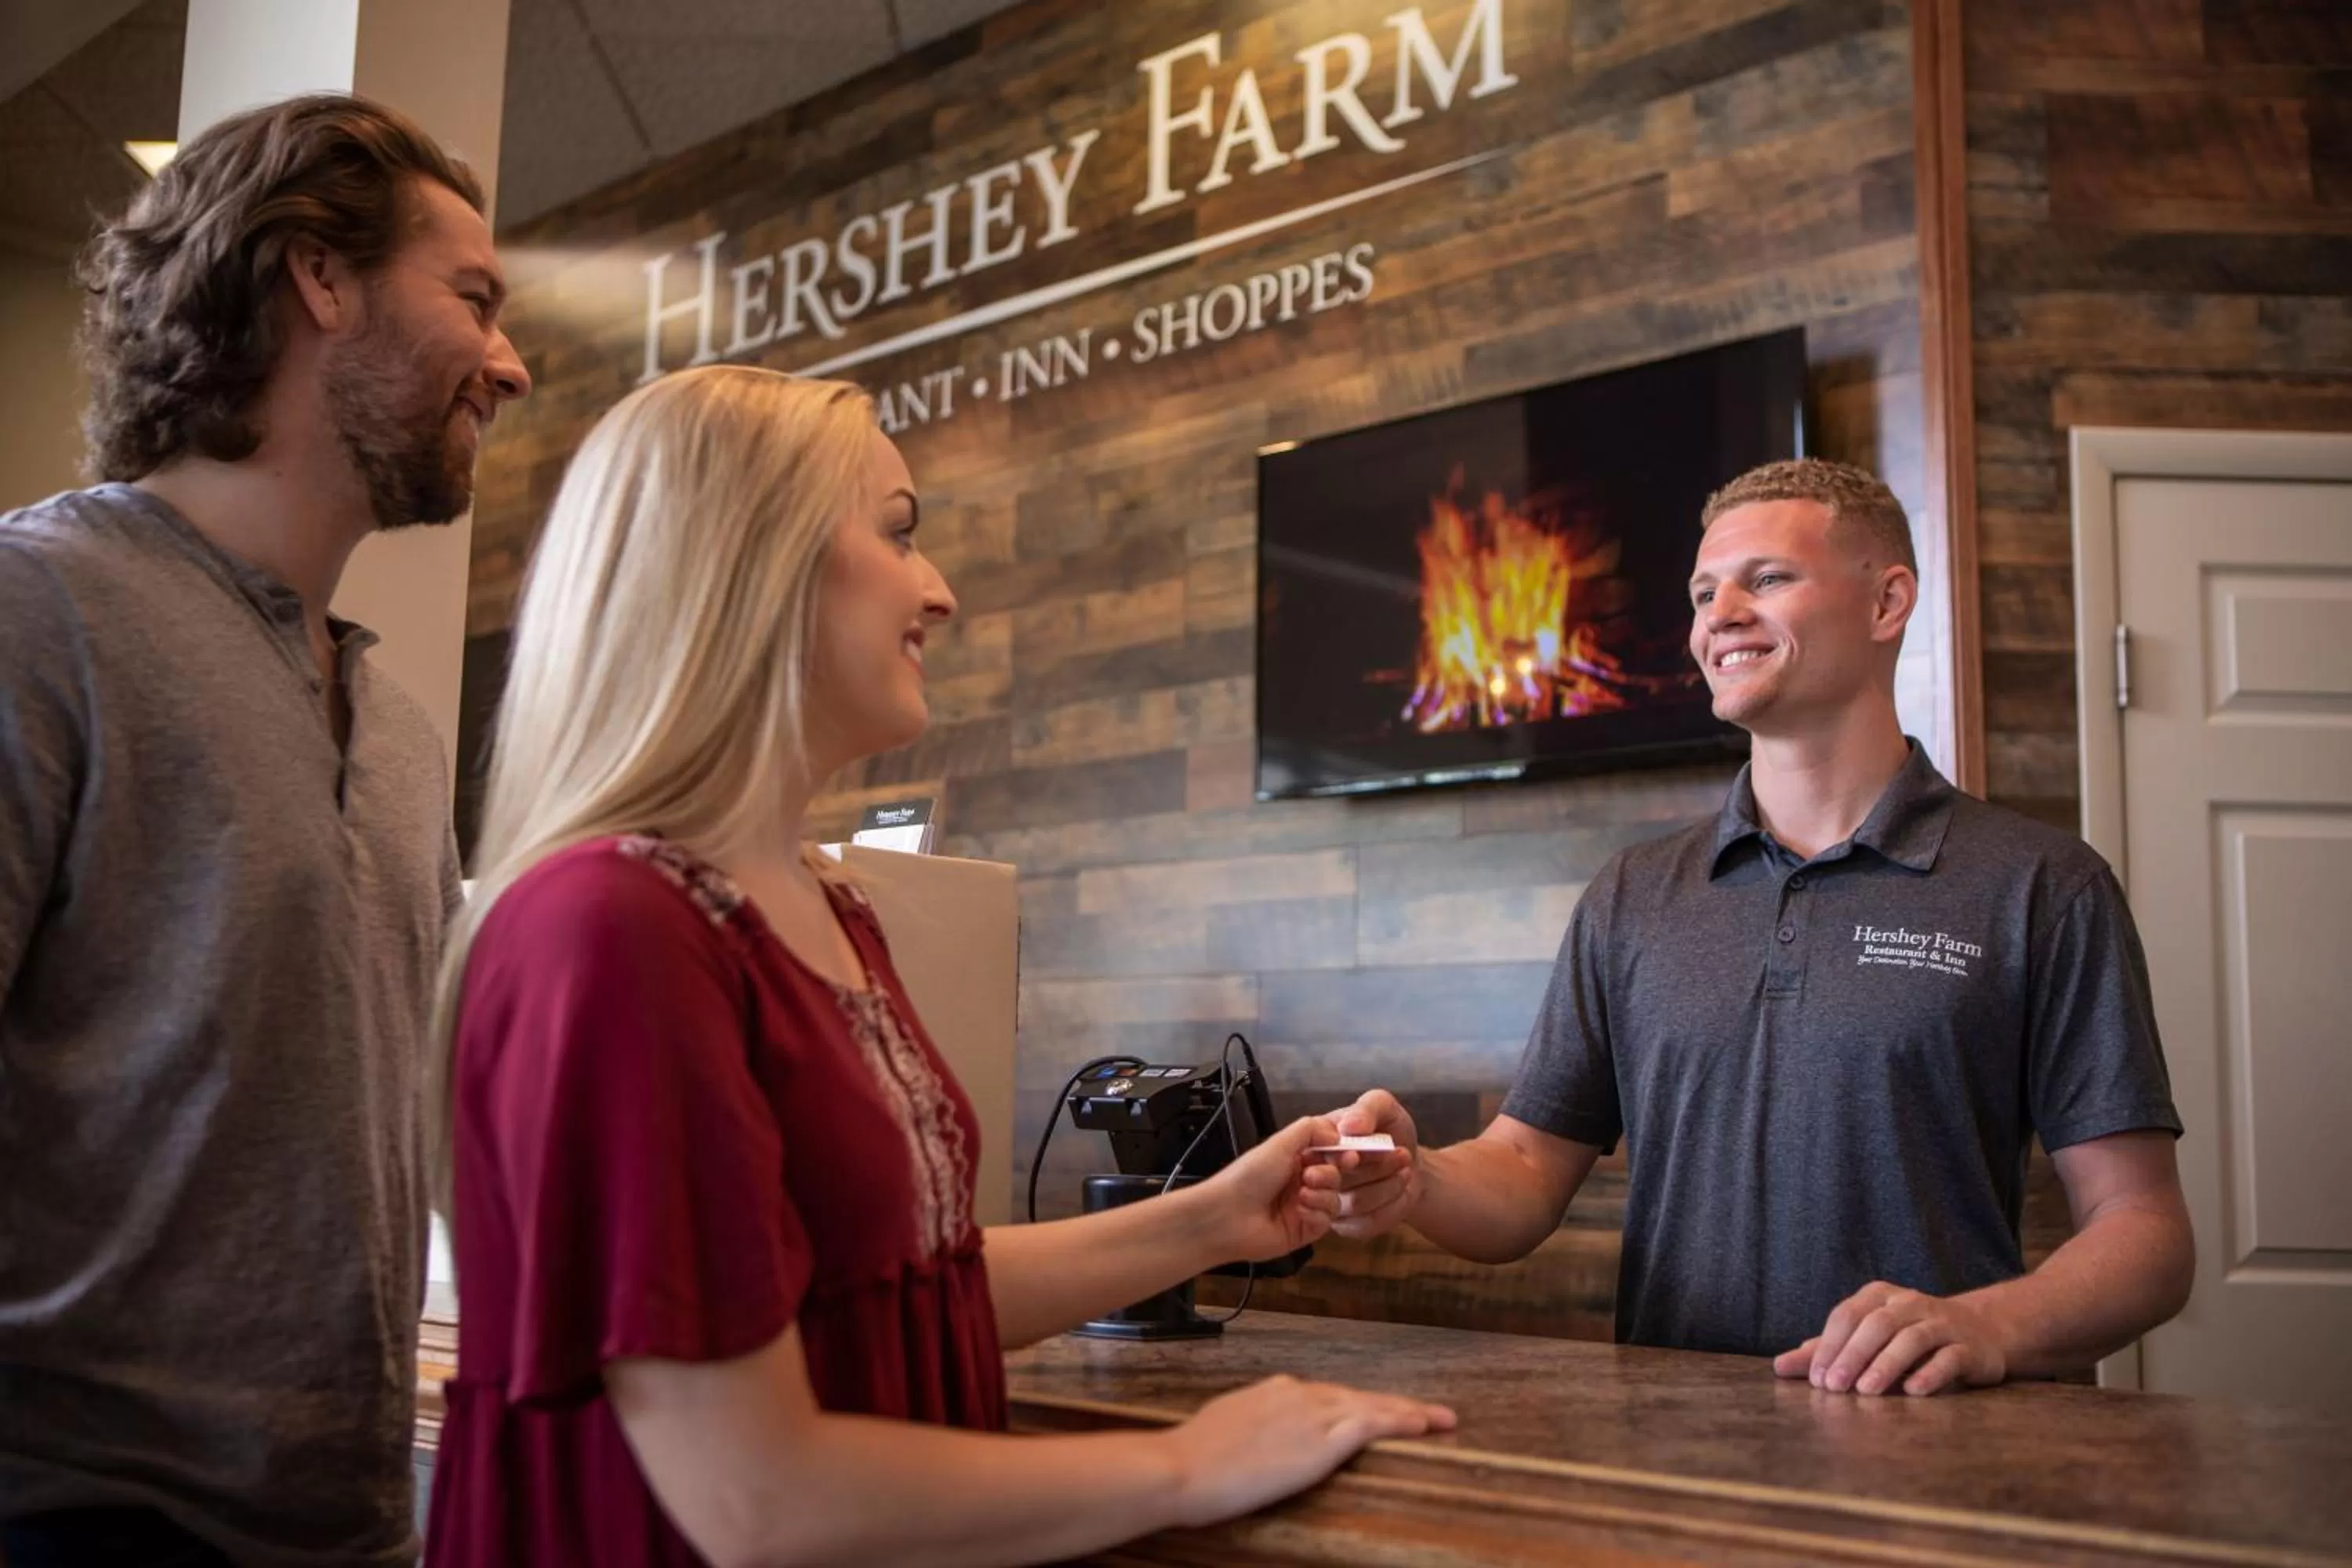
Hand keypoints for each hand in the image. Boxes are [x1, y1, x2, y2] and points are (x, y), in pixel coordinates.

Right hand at [1164, 1374, 1455, 1524]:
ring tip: (1440, 1419)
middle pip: (1356, 1396)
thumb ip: (1251, 1426)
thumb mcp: (1224, 1427)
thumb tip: (1258, 1437)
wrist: (1183, 1466)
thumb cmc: (1192, 1456)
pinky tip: (1424, 1426)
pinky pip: (1372, 1425)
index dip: (1356, 1404)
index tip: (1373, 1411)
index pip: (1326, 1396)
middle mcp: (1298, 1394)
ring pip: (1372, 1406)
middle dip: (1393, 1403)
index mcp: (1274, 1391)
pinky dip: (1401, 1422)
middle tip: (1428, 1412)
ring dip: (1408, 1412)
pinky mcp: (1322, 1442)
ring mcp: (1312, 1416)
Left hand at [1195, 1116, 1343, 1263]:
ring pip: (1334, 1199)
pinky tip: (1298, 1212)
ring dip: (1322, 1195)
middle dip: (1328, 1175)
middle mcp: (1302, 1182)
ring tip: (1301, 1196)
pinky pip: (1326, 1222)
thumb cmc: (1251, 1175)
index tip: (1349, 1154)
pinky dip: (1316, 1214)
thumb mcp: (1280, 1143)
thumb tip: (1338, 1134)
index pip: (1329, 1153)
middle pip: (1335, 1176)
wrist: (1228, 1215)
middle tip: (1310, 1177)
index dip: (1341, 1153)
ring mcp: (1305, 1208)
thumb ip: (1310, 1130)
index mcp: (1295, 1159)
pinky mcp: (1305, 1231)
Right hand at [1321, 1089, 1420, 1239]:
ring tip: (1406, 1169)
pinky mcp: (1348, 1226)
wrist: (1408, 1162)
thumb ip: (1367, 1109)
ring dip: (1388, 1186)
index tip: (1359, 1153)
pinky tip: (1404, 1191)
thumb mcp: (1383, 1107)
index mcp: (1315, 1144)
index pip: (1313, 1157)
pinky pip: (1367, 1223)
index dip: (1337, 1158)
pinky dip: (1392, 1206)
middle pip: (1332, 1184)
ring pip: (1354, 1204)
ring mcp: (1329, 1204)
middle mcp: (1314, 1176)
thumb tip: (1350, 1126)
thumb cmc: (1389, 1130)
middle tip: (1403, 1155)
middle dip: (1372, 1170)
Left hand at [1773, 1281, 2009, 1395]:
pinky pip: (1949, 1357)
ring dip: (1886, 1364)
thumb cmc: (1908, 1336)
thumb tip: (1779, 1366)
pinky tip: (1914, 1391)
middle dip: (1852, 1355)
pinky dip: (1930, 1373)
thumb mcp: (1866, 1338)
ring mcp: (1942, 1323)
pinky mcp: (1968, 1347)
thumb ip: (1825, 1351)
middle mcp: (1909, 1303)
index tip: (1815, 1379)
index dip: (1830, 1346)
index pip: (1847, 1315)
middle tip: (1834, 1387)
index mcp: (1879, 1296)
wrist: (1979, 1332)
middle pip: (1876, 1324)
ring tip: (1866, 1391)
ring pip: (1912, 1338)